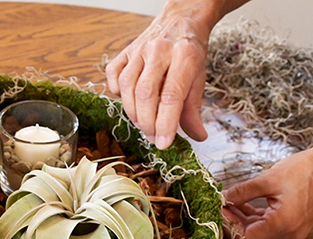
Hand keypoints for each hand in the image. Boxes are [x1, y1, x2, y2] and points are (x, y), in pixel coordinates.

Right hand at [105, 2, 212, 148]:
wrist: (181, 20)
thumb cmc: (190, 52)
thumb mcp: (199, 78)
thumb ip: (194, 109)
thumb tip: (197, 137)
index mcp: (185, 56)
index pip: (171, 96)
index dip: (165, 124)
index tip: (163, 143)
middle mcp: (159, 50)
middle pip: (146, 94)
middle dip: (148, 122)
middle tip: (153, 136)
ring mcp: (139, 49)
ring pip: (128, 87)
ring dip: (133, 113)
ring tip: (144, 123)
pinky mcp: (125, 51)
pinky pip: (114, 75)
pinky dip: (118, 93)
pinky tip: (130, 100)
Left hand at [222, 143, 312, 238]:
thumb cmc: (308, 168)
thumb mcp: (268, 179)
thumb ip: (242, 192)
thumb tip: (222, 198)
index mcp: (283, 224)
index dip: (228, 227)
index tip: (218, 211)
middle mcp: (289, 233)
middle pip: (252, 237)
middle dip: (233, 222)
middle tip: (220, 205)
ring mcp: (293, 230)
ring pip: (260, 232)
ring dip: (243, 219)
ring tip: (229, 202)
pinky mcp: (295, 224)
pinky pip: (270, 225)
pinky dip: (256, 216)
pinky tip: (244, 203)